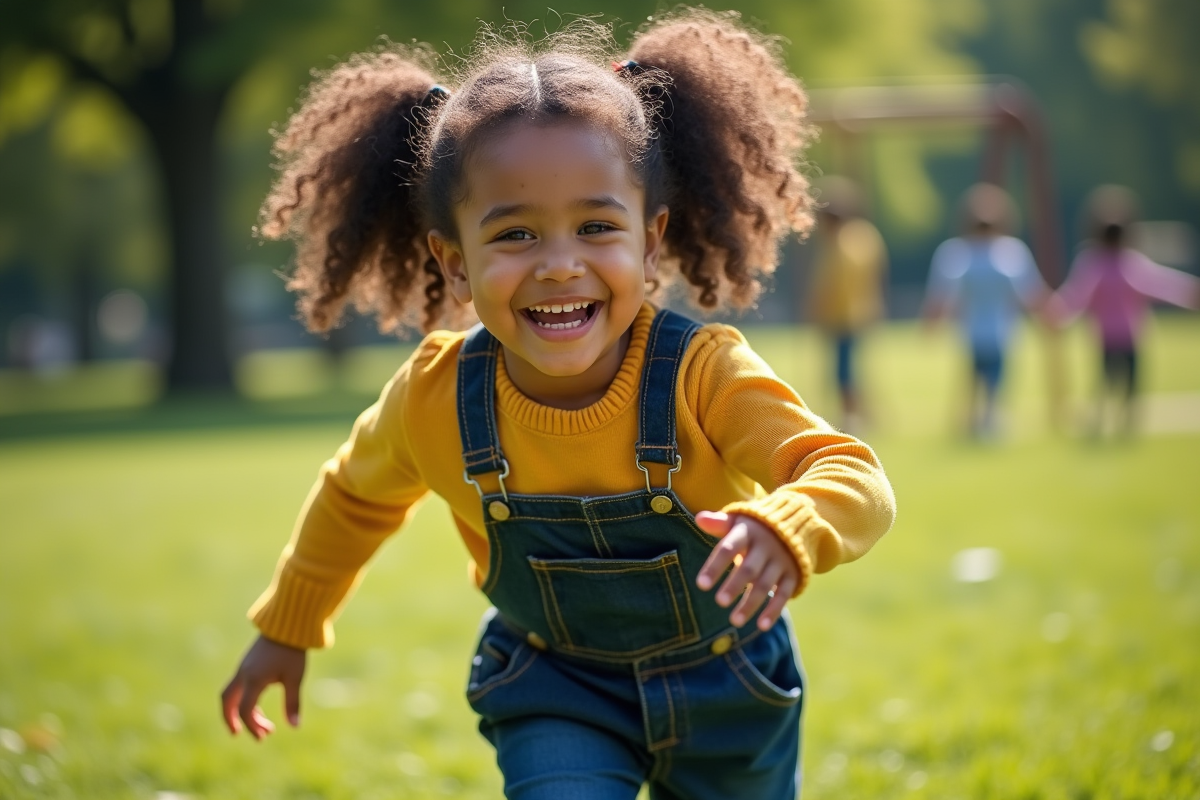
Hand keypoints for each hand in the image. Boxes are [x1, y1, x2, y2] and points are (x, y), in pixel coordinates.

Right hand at [221, 634, 306, 739]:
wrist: (288, 623)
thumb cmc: (292, 651)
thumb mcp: (294, 677)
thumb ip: (292, 702)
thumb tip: (295, 726)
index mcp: (253, 680)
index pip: (245, 710)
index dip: (252, 726)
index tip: (265, 736)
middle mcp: (243, 674)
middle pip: (226, 701)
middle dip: (230, 719)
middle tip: (239, 733)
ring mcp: (243, 667)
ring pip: (231, 693)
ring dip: (240, 709)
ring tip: (261, 723)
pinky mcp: (247, 663)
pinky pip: (238, 685)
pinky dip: (244, 698)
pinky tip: (260, 702)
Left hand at [694, 512, 798, 630]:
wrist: (795, 523)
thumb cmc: (754, 528)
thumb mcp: (738, 521)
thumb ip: (719, 523)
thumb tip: (700, 519)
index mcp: (748, 532)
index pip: (729, 548)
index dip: (715, 565)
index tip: (701, 584)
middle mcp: (766, 546)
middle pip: (749, 568)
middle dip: (735, 585)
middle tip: (720, 602)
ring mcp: (781, 561)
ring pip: (765, 584)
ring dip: (751, 603)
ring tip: (734, 621)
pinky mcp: (792, 574)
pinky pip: (784, 594)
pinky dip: (774, 610)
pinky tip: (761, 626)